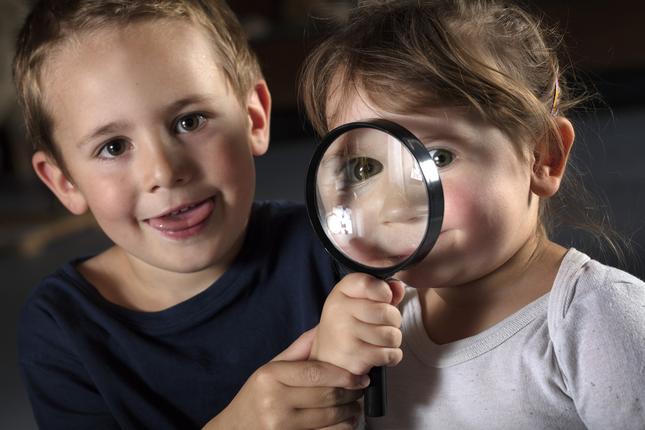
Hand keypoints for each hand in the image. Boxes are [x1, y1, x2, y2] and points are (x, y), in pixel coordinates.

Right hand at [204, 329, 367, 429]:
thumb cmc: (254, 397)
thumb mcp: (269, 369)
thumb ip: (297, 350)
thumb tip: (323, 327)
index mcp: (270, 376)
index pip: (315, 373)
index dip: (343, 375)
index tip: (360, 377)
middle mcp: (274, 400)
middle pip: (325, 395)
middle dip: (351, 393)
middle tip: (363, 389)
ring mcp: (280, 425)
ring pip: (328, 417)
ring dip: (350, 412)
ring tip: (357, 406)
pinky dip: (341, 429)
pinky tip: (347, 422)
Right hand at [310, 273, 404, 375]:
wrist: (327, 354)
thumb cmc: (350, 323)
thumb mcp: (361, 300)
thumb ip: (382, 290)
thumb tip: (399, 287)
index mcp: (341, 292)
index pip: (367, 283)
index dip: (384, 291)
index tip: (385, 298)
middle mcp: (339, 311)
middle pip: (387, 312)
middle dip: (394, 320)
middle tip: (385, 324)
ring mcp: (344, 335)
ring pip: (391, 336)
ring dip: (393, 340)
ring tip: (382, 339)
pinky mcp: (353, 357)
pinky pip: (390, 354)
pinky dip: (392, 356)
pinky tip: (380, 353)